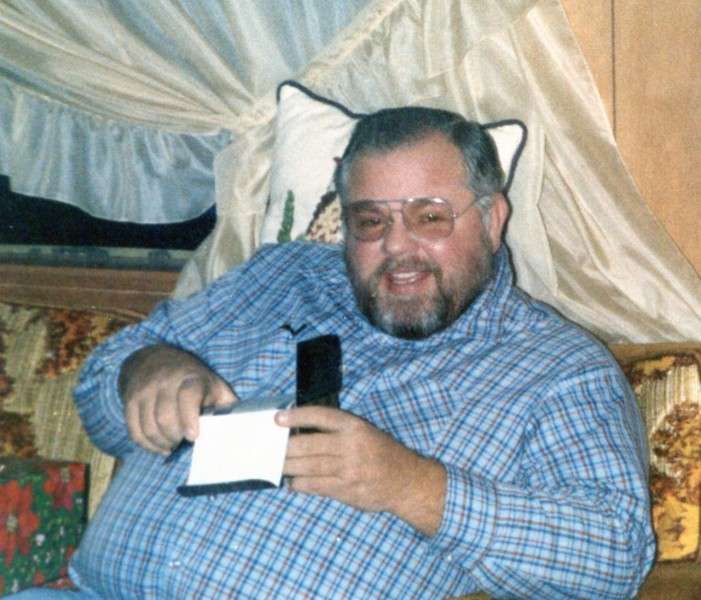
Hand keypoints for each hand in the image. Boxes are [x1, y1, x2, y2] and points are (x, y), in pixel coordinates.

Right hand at [119, 344, 236, 453]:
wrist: (156, 360)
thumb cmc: (193, 380)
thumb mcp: (214, 385)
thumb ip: (227, 404)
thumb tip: (245, 427)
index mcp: (191, 377)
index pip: (188, 395)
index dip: (189, 417)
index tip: (193, 436)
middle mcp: (165, 381)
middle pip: (165, 418)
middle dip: (176, 436)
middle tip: (184, 439)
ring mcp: (144, 390)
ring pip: (149, 427)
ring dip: (162, 443)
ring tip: (173, 443)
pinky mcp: (130, 400)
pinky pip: (134, 431)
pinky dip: (147, 444)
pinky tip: (159, 445)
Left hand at [277, 407, 446, 534]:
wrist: (406, 481)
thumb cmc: (381, 452)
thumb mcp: (364, 431)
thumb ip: (337, 430)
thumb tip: (301, 429)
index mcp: (355, 427)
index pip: (321, 416)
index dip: (297, 416)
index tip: (278, 418)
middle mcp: (351, 446)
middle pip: (309, 445)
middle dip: (286, 447)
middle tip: (269, 448)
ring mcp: (348, 470)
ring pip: (309, 467)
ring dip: (289, 467)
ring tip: (276, 465)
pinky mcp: (346, 490)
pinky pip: (316, 487)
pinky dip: (300, 484)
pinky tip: (292, 482)